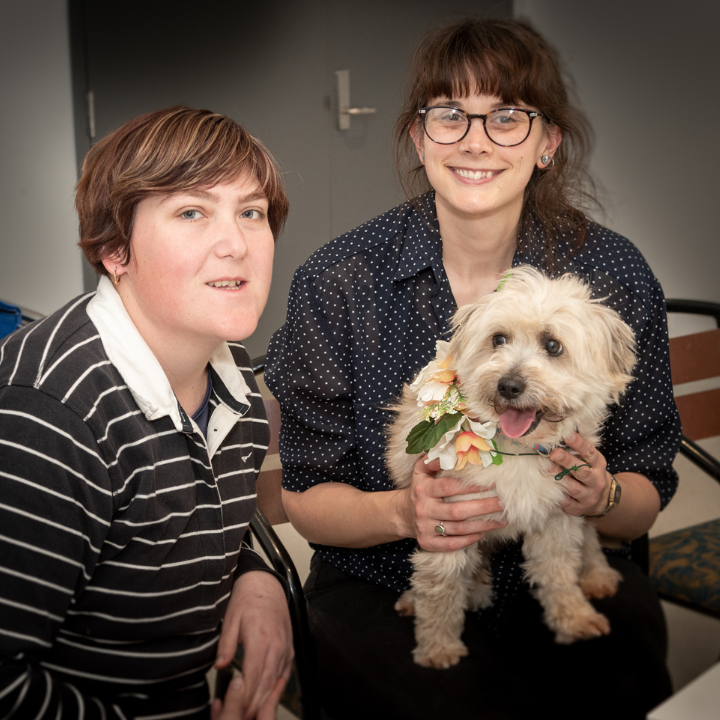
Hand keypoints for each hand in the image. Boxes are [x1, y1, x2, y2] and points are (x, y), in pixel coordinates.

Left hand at [214, 571, 292, 718]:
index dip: (244, 696)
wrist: (266, 584)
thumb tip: (220, 666)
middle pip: (266, 684)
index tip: (233, 706)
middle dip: (253, 704)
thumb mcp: (230, 619)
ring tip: (251, 712)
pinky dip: (276, 688)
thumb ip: (226, 645)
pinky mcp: (289, 648)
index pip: (253, 676)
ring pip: (276, 681)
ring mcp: (285, 647)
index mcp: (260, 638)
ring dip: (264, 699)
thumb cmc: (247, 599)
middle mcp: (277, 645)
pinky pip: (284, 673)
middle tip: (240, 716)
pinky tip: (267, 697)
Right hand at [399, 454, 505, 551]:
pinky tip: (483, 533)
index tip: (491, 484)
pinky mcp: (428, 543)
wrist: (403, 513)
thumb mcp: (421, 471)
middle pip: (456, 511)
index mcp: (423, 489)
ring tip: (502, 520)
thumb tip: (453, 451)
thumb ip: (434, 460)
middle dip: (483, 507)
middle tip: (503, 503)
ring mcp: (425, 528)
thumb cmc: (420, 488)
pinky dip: (469, 540)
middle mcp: (423, 509)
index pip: (448, 487)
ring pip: (458, 529)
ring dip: (482, 526)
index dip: (470, 487)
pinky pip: (451, 544)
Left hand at [550, 432, 610, 516]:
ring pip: (574, 488)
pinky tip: (547, 488)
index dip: (579, 444)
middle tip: (554, 453)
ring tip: (547, 469)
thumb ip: (576, 450)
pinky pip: (567, 502)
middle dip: (567, 462)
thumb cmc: (589, 472)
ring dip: (560, 478)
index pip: (590, 453)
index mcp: (598, 464)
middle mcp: (596, 481)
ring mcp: (588, 496)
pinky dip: (557, 495)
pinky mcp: (579, 508)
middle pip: (582, 471)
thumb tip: (556, 435)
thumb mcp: (589, 460)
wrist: (601, 499)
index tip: (567, 435)